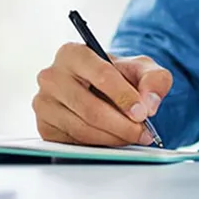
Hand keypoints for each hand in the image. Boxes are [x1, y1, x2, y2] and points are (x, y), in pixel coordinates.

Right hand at [32, 43, 172, 146]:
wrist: (100, 88)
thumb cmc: (118, 75)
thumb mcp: (141, 69)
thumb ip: (154, 79)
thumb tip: (150, 103)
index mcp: (72, 53)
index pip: (101, 75)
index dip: (125, 97)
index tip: (143, 113)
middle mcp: (52, 76)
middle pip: (91, 108)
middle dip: (122, 125)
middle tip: (142, 132)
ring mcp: (44, 102)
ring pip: (82, 128)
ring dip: (113, 138)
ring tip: (132, 137)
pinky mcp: (44, 126)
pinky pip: (74, 142)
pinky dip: (98, 145)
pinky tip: (113, 139)